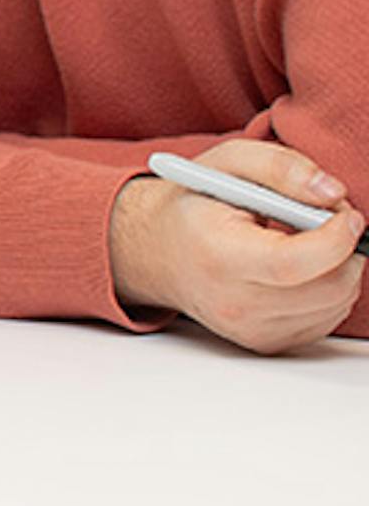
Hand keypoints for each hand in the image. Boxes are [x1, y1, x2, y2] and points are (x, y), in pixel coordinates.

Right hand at [108, 139, 364, 353]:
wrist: (157, 251)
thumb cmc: (195, 206)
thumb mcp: (228, 163)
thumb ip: (282, 168)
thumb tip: (333, 193)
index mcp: (216, 254)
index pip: (291, 263)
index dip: (335, 240)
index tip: (347, 215)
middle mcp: (233, 301)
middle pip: (326, 288)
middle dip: (347, 250)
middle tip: (333, 221)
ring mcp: (250, 329)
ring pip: (335, 304)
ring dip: (340, 269)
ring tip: (309, 242)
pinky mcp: (266, 342)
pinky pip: (326, 319)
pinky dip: (329, 290)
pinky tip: (302, 269)